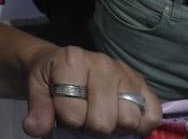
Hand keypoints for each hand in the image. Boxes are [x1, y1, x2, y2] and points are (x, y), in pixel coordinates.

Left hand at [23, 45, 160, 135]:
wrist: (65, 61)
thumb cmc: (52, 78)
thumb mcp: (36, 88)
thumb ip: (38, 108)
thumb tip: (35, 128)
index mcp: (72, 61)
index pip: (73, 114)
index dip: (67, 122)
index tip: (63, 113)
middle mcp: (102, 63)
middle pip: (103, 121)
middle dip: (91, 127)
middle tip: (84, 118)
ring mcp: (125, 71)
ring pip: (129, 120)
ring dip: (114, 127)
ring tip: (102, 116)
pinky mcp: (143, 82)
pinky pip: (152, 115)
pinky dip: (140, 124)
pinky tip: (122, 117)